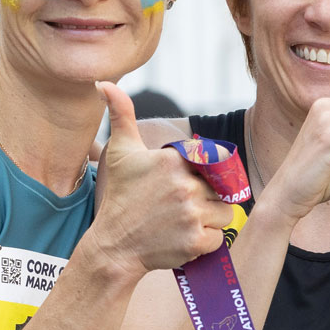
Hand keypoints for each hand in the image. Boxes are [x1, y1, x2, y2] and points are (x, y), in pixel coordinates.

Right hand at [84, 83, 237, 279]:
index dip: (202, 174)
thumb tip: (105, 83)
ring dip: (209, 219)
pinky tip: (183, 238)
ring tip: (183, 221)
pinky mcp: (195, 242)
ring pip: (224, 213)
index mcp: (173, 161)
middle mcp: (184, 185)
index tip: (181, 185)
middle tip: (179, 207)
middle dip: (206, 197)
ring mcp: (191, 215)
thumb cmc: (120, 197)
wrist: (113, 246)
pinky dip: (206, 241)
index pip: (212, 163)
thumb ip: (121, 113)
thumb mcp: (120, 152)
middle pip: (220, 189)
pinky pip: (219, 238)